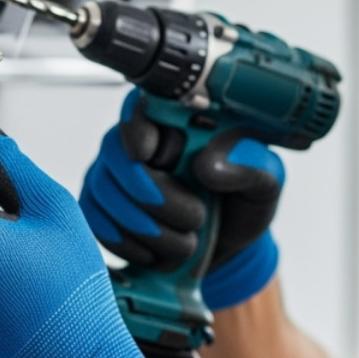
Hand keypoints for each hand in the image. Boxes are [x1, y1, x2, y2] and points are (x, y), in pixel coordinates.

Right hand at [79, 91, 284, 309]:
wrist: (224, 249)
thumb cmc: (240, 204)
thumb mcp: (264, 185)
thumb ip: (249, 166)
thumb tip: (208, 162)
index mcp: (179, 120)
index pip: (142, 105)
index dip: (137, 127)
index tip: (147, 153)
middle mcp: (139, 139)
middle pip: (116, 151)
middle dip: (153, 194)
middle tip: (194, 219)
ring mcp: (113, 173)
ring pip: (104, 191)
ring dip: (147, 228)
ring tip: (186, 243)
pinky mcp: (98, 206)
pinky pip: (95, 221)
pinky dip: (128, 244)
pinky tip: (157, 253)